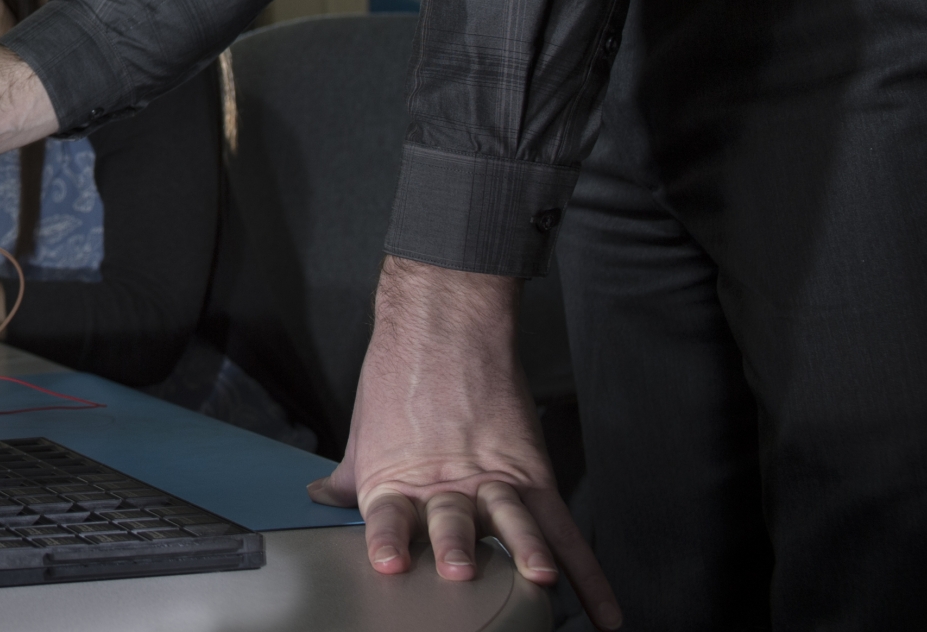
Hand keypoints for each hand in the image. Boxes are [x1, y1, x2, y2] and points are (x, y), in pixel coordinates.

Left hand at [308, 257, 620, 628]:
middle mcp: (447, 485)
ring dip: (526, 551)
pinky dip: (589, 576)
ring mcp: (492, 479)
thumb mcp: (367, 432)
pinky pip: (566, 533)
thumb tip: (322, 496)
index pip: (390, 519)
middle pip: (453, 521)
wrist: (442, 324)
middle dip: (456, 547)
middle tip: (459, 570)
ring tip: (536, 576)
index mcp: (399, 480)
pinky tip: (604, 611)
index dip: (389, 540)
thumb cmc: (402, 376)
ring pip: (513, 521)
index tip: (390, 565)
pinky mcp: (531, 472)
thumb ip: (348, 475)